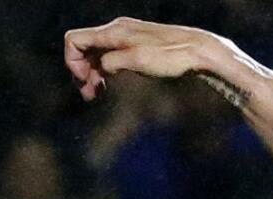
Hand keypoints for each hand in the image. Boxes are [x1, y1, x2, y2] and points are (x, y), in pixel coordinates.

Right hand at [64, 17, 217, 99]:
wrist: (200, 51)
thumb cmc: (171, 56)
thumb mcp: (138, 60)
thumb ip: (112, 61)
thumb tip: (101, 68)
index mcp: (114, 32)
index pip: (75, 40)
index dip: (72, 61)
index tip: (84, 81)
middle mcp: (117, 31)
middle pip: (84, 48)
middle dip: (81, 70)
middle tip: (88, 95)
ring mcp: (127, 37)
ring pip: (98, 53)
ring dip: (93, 73)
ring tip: (96, 94)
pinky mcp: (137, 45)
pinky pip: (112, 55)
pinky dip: (106, 69)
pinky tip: (109, 83)